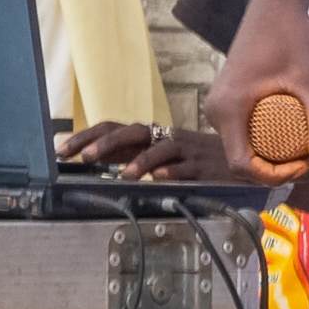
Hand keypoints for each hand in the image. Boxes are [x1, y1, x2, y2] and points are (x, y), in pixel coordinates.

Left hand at [59, 120, 236, 181]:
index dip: (87, 137)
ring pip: (158, 148)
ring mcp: (185, 151)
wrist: (245, 157)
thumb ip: (137, 158)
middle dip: (103, 143)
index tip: (63, 150)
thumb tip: (106, 164)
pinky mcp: (203, 166)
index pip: (113, 130)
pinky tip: (158, 179)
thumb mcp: (164, 157)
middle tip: (82, 157)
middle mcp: (165, 139)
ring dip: (138, 160)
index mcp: (152, 136)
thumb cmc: (200, 161)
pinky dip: (171, 172)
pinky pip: (185, 168)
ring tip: (121, 174)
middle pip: (130, 132)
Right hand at [220, 23, 308, 183]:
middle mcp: (216, 111)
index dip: (273, 176)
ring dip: (273, 158)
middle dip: (278, 171)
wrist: (274, 6)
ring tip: (308, 150)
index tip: (304, 166)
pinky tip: (296, 136)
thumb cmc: (290, 37)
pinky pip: (244, 133)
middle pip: (242, 162)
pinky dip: (268, 143)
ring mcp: (220, 106)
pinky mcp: (229, 101)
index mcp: (228, 109)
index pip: (242, 165)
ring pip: (244, 149)